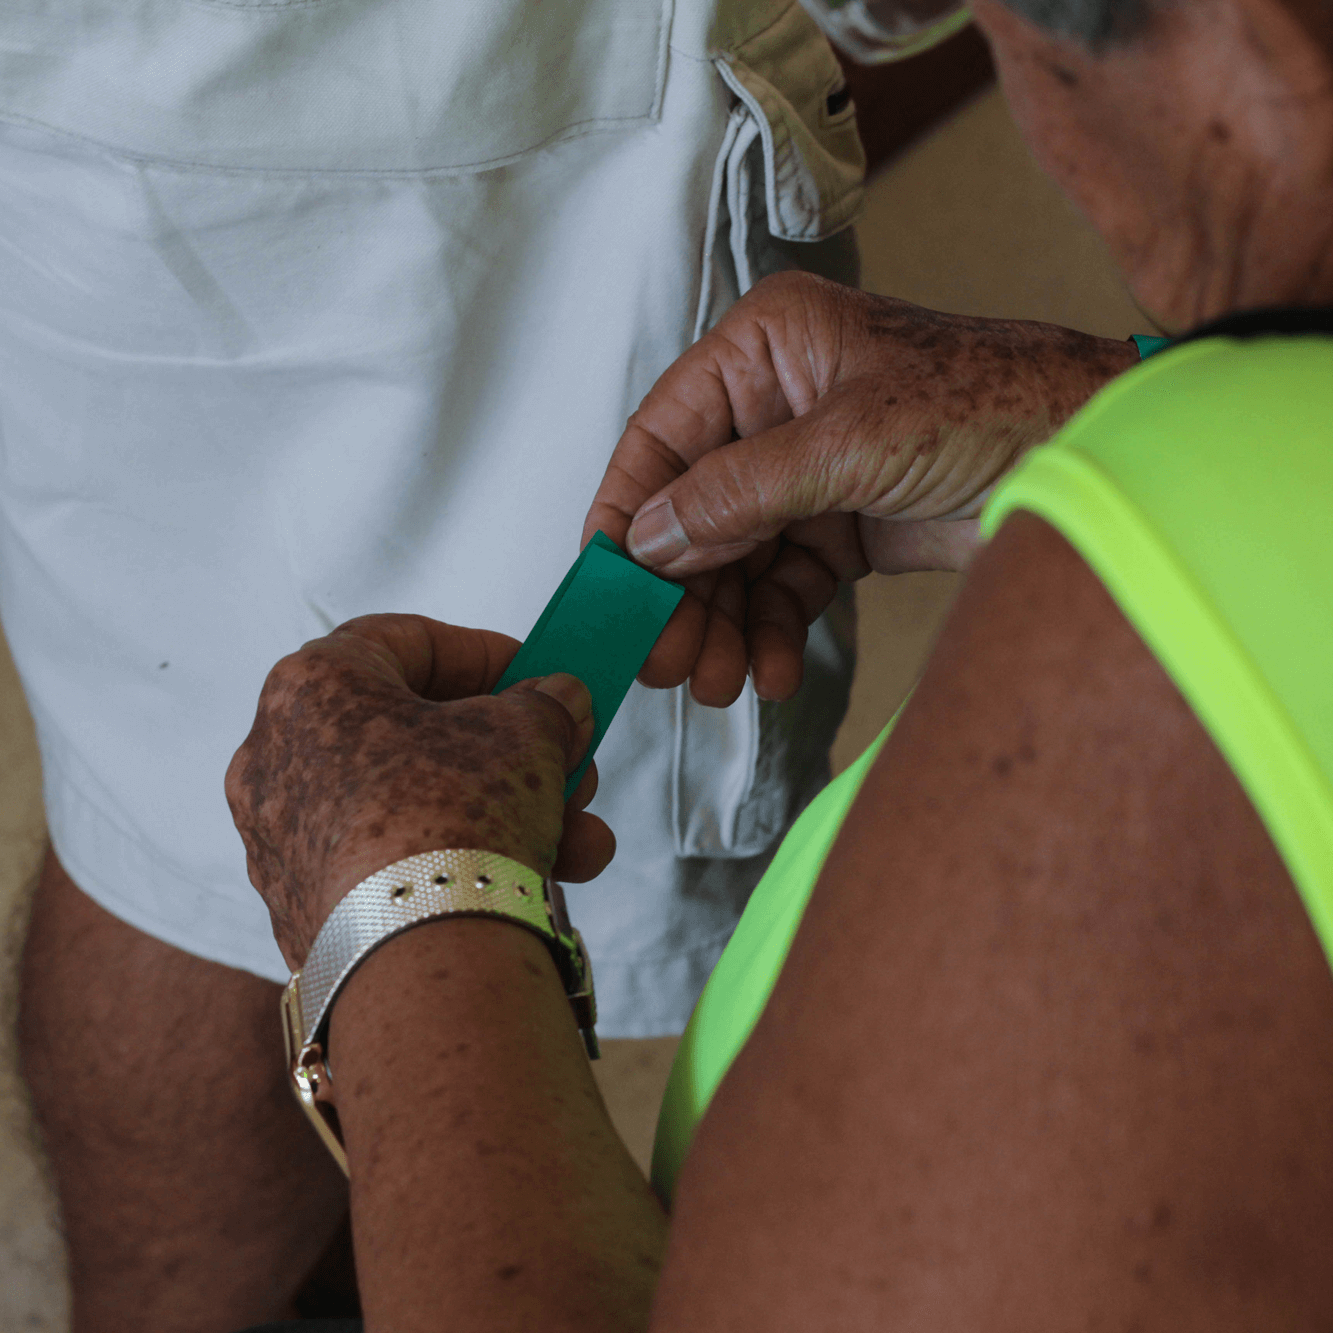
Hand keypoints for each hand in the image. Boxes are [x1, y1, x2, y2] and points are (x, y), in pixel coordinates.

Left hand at [225, 614, 614, 968]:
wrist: (418, 954)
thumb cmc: (460, 813)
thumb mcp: (527, 731)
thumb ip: (545, 704)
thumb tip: (559, 701)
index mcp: (312, 684)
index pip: (405, 641)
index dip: (485, 655)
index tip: (540, 678)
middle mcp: (276, 756)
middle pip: (416, 734)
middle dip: (510, 751)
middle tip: (569, 767)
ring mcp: (281, 840)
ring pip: (413, 807)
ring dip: (507, 816)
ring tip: (581, 844)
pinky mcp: (300, 910)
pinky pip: (393, 865)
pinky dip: (459, 865)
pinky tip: (537, 883)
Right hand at [583, 270, 1138, 704]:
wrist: (1095, 454)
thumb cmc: (991, 405)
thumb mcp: (850, 444)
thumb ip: (739, 493)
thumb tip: (645, 541)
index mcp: (765, 348)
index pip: (662, 435)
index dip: (625, 514)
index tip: (605, 588)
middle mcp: (775, 404)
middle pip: (693, 508)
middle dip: (680, 592)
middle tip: (668, 663)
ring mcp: (807, 469)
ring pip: (734, 558)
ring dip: (723, 625)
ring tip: (721, 683)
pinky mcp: (841, 524)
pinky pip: (784, 585)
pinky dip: (772, 631)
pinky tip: (769, 672)